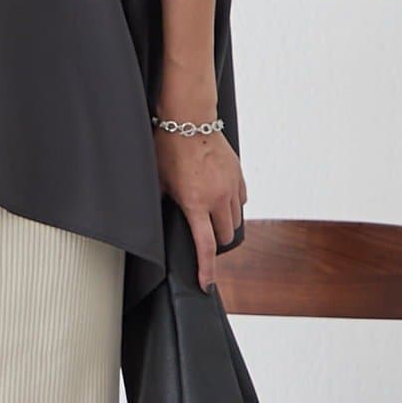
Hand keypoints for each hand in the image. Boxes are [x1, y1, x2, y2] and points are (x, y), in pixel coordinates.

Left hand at [155, 126, 246, 292]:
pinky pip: (241, 201)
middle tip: (204, 236)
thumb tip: (165, 218)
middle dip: (216, 242)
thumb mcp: (160, 181)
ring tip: (211, 216)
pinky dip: (233, 205)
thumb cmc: (169, 148)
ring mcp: (231, 186)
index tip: (206, 283)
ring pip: (236, 220)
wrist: (189, 120)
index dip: (206, 269)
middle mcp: (217, 198)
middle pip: (226, 237)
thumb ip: (167, 203)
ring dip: (225, 224)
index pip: (205, 247)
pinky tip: (221, 199)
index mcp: (195, 203)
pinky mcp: (238, 175)